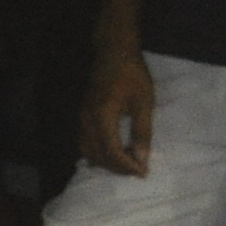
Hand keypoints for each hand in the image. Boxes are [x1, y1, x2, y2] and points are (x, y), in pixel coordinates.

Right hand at [80, 45, 156, 176]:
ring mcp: (81, 118)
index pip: (111, 152)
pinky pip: (85, 142)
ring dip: (107, 162)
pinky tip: (112, 155)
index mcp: (102, 117)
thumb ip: (142, 131)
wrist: (113, 53)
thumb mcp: (144, 102)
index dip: (126, 166)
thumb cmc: (132, 75)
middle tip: (138, 172)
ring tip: (127, 166)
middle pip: (98, 155)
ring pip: (88, 151)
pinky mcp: (82, 115)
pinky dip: (98, 154)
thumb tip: (142, 158)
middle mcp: (86, 121)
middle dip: (118, 168)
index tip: (143, 173)